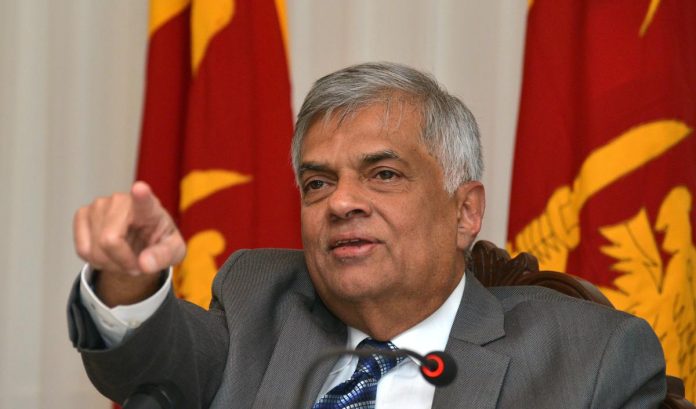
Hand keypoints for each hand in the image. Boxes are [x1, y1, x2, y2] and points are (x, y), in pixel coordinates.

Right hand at [73, 181, 185, 305]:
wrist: (143, 239)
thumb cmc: (159, 241)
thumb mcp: (173, 252)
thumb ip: (163, 257)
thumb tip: (144, 264)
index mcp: (150, 208)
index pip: (144, 201)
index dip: (141, 195)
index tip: (140, 188)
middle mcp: (121, 200)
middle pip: (109, 241)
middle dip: (121, 263)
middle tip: (136, 265)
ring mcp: (99, 205)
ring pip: (94, 249)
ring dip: (110, 264)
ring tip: (124, 258)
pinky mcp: (82, 213)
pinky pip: (83, 250)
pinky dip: (95, 261)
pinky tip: (109, 254)